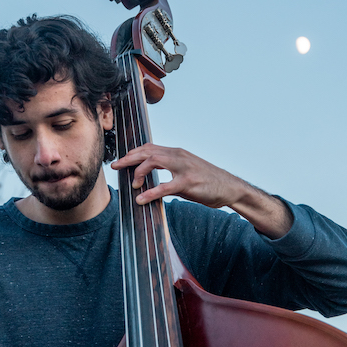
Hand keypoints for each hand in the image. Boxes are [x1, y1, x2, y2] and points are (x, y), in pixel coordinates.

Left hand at [111, 144, 292, 238]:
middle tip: (115, 167)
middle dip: (128, 158)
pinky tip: (142, 199)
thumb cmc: (208, 182)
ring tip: (132, 184)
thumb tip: (150, 178)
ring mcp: (184, 167)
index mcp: (177, 153)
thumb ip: (169, 171)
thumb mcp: (186, 172)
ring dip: (138, 172)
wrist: (231, 188)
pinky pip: (165, 186)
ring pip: (153, 162)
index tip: (120, 161)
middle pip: (147, 151)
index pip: (150, 147)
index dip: (132, 153)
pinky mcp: (189, 182)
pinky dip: (150, 192)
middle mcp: (179, 156)